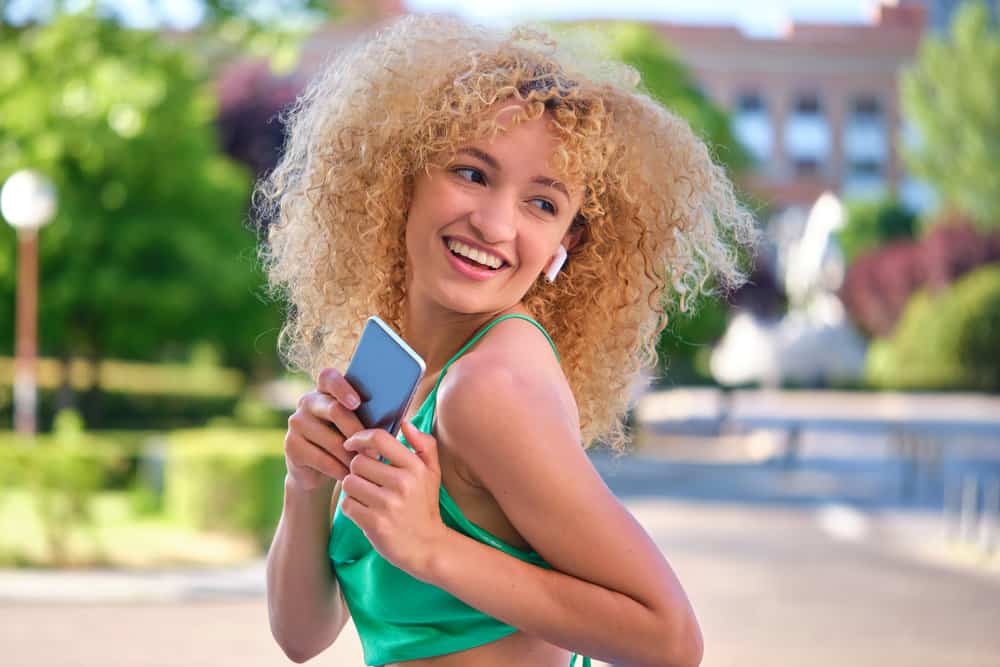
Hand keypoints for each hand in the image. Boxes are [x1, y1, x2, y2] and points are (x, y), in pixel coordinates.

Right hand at [283, 367, 369, 491]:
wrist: (317, 469)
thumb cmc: (347, 440)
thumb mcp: (357, 425)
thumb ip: (369, 416)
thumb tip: (397, 418)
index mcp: (325, 389)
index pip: (329, 377)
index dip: (342, 387)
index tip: (357, 403)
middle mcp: (308, 401)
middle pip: (335, 410)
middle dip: (357, 432)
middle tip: (373, 451)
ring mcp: (297, 422)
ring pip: (331, 439)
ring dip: (351, 456)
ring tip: (366, 467)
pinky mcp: (291, 446)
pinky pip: (321, 459)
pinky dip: (339, 469)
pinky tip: (349, 476)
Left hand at [340, 420, 447, 578]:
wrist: (428, 547)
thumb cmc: (425, 506)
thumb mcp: (432, 473)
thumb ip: (424, 445)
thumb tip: (406, 423)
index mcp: (415, 467)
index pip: (379, 439)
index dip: (359, 438)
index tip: (351, 444)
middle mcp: (402, 483)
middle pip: (358, 462)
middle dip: (358, 470)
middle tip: (368, 481)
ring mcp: (388, 504)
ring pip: (349, 482)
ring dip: (353, 489)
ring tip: (367, 497)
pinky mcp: (375, 523)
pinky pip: (347, 504)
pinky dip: (352, 507)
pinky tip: (365, 512)